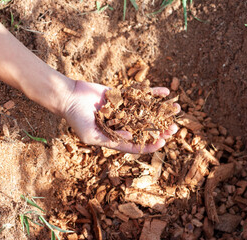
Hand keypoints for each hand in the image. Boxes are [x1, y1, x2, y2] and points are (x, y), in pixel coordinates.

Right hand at [63, 80, 179, 152]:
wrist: (69, 96)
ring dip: (162, 111)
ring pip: (147, 112)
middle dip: (160, 129)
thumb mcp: (91, 135)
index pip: (136, 145)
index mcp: (115, 138)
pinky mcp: (123, 96)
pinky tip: (166, 92)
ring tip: (177, 109)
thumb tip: (131, 137)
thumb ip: (110, 138)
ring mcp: (124, 110)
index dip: (150, 145)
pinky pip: (141, 95)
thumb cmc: (76, 119)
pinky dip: (153, 93)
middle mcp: (122, 125)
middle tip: (174, 128)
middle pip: (146, 129)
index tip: (163, 142)